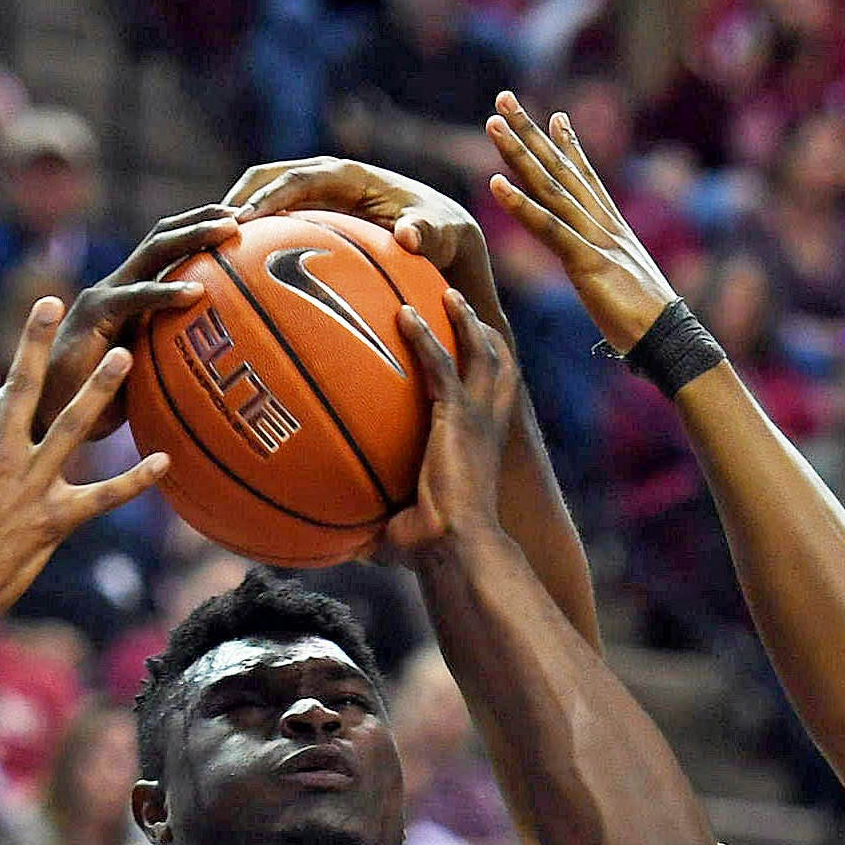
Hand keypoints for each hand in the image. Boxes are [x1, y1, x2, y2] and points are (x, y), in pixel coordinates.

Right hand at [0, 302, 167, 632]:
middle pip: (24, 389)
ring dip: (99, 391)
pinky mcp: (56, 520)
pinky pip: (104, 498)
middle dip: (36, 343)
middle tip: (52, 303)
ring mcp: (31, 487)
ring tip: (123, 356)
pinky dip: (135, 481)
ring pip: (72, 429)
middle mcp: (0, 458)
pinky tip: (164, 459)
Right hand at [38, 205, 240, 438]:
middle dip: (203, 218)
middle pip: (163, 237)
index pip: (168, 249)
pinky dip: (166, 293)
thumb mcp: (146, 376)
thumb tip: (227, 364)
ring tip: (228, 231)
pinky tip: (197, 292)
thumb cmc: (98, 406)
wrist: (45, 420)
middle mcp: (117, 286)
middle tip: (246, 213)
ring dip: (192, 237)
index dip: (201, 232)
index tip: (244, 224)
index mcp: (129, 295)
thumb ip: (174, 358)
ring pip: (152, 252)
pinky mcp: (92, 316)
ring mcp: (103, 296)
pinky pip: (135, 299)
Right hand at [225, 155, 499, 322]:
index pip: (299, 178)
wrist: (444, 234)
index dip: (269, 197)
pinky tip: (230, 273)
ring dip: (235, 217)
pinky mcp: (312, 215)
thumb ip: (427, 231)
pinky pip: (273, 221)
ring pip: (263, 196)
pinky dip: (250, 239)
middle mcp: (327, 178)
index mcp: (350, 175)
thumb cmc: (443, 234)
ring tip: (206, 251)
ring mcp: (317, 196)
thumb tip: (408, 233)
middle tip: (207, 233)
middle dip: (236, 200)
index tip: (242, 222)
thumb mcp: (442, 234)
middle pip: (268, 178)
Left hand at [382, 291, 518, 555]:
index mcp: (482, 445)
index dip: (487, 369)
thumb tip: (346, 548)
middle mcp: (487, 425)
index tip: (472, 347)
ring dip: (464, 320)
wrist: (457, 548)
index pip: (492, 396)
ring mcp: (477, 418)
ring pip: (480, 353)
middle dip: (482, 329)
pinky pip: (439, 365)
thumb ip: (380, 528)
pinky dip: (424, 336)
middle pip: (498, 362)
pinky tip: (404, 314)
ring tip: (447, 293)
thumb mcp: (405, 531)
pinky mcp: (458, 417)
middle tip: (460, 301)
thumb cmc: (434, 551)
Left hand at [484, 94, 681, 356]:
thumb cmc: (646, 324)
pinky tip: (496, 185)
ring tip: (493, 123)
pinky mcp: (587, 263)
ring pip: (550, 187)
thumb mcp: (622, 287)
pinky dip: (521, 206)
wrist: (670, 341)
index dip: (568, 145)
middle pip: (561, 168)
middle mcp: (603, 223)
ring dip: (518, 153)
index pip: (586, 177)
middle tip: (505, 97)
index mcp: (612, 228)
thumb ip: (608, 271)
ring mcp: (595, 239)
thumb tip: (606, 277)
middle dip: (531, 131)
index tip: (553, 115)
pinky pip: (549, 229)